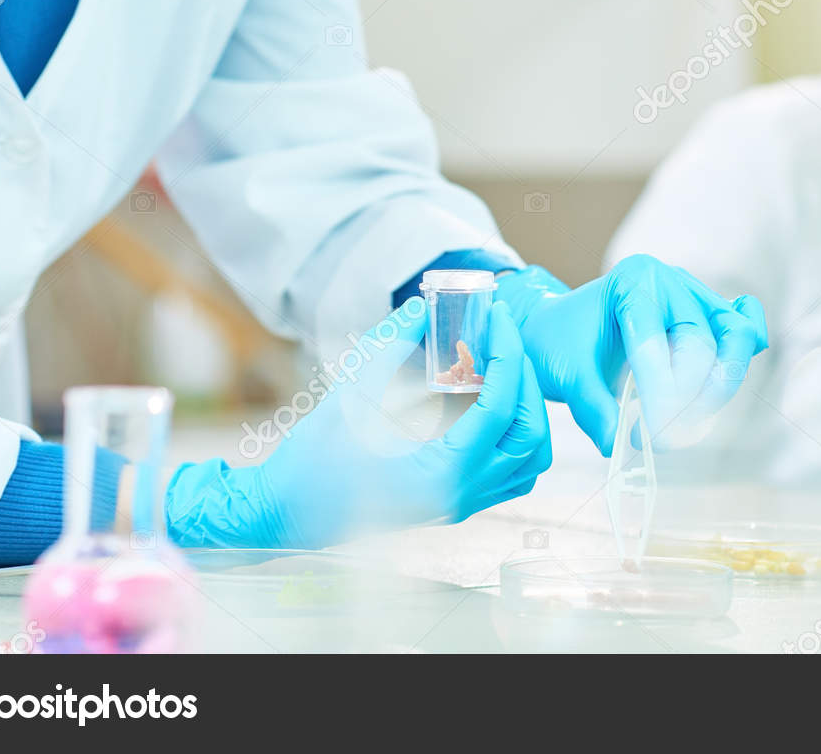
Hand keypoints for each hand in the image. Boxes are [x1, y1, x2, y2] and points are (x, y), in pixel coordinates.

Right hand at [166, 301, 550, 548]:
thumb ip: (390, 348)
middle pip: (530, 436)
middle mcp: (463, 495)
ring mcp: (463, 505)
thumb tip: (421, 308)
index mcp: (442, 471)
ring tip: (503, 368)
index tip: (500, 317)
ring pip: (529, 460)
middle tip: (504, 337)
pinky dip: (515, 436)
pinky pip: (510, 474)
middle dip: (525, 379)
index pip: (500, 406)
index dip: (507, 354)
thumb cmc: (314, 460)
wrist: (290, 512)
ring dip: (527, 410)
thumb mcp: (351, 397)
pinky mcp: (457, 504)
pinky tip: (490, 403)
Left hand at [496, 255, 767, 452]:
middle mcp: (671, 281)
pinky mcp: (709, 316)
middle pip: (706, 339)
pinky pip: (743, 330)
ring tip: (683, 425)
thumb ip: (591, 407)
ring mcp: (695, 295)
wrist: (557, 327)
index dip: (659, 391)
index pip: (658, 338)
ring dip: (718, 388)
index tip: (647, 435)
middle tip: (662, 438)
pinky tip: (723, 384)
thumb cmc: (559, 342)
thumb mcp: (564, 373)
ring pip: (735, 337)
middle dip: (690, 397)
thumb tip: (615, 443)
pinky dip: (741, 356)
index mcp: (634, 281)